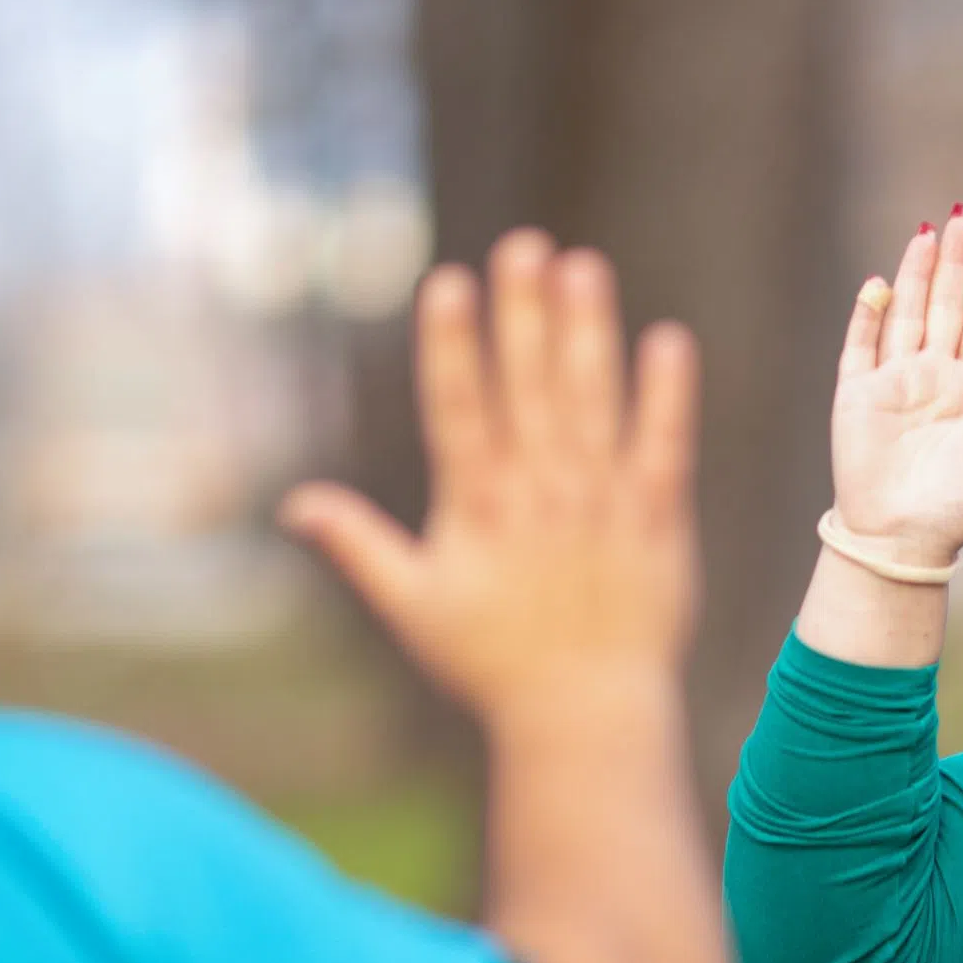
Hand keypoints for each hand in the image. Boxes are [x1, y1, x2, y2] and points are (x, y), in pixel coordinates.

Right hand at [280, 230, 699, 726]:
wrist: (585, 717)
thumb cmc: (492, 665)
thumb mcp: (413, 606)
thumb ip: (358, 545)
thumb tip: (293, 503)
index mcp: (477, 507)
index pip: (459, 409)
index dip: (454, 345)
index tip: (450, 282)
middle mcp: (539, 494)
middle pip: (529, 388)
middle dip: (523, 313)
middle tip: (523, 245)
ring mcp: (600, 503)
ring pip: (593, 402)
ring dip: (589, 333)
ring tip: (582, 268)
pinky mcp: (656, 520)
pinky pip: (664, 446)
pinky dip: (669, 396)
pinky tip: (669, 341)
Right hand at [828, 206, 962, 569]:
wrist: (901, 544)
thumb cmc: (957, 517)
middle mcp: (933, 378)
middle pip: (947, 307)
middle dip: (955, 263)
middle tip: (962, 217)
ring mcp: (894, 383)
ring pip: (907, 314)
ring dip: (917, 275)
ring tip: (927, 234)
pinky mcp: (856, 396)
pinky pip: (861, 345)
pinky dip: (868, 314)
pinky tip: (878, 285)